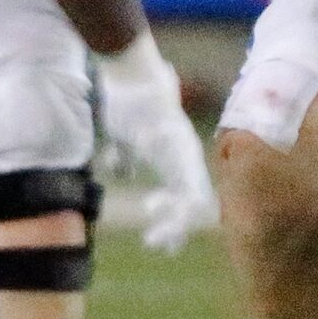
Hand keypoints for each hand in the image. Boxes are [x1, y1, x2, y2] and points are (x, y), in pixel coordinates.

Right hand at [98, 38, 217, 251]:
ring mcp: (184, 152)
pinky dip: (171, 203)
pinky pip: (184, 183)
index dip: (174, 218)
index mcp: (175, 154)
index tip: (156, 237)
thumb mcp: (123, 136)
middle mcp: (185, 155)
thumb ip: (125, 155)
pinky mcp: (177, 149)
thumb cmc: (126, 100)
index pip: (185, 194)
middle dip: (177, 229)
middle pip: (195, 202)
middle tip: (161, 248)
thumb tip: (122, 171)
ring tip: (156, 240)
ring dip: (175, 223)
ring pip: (193, 199)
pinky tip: (150, 208)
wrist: (131, 70)